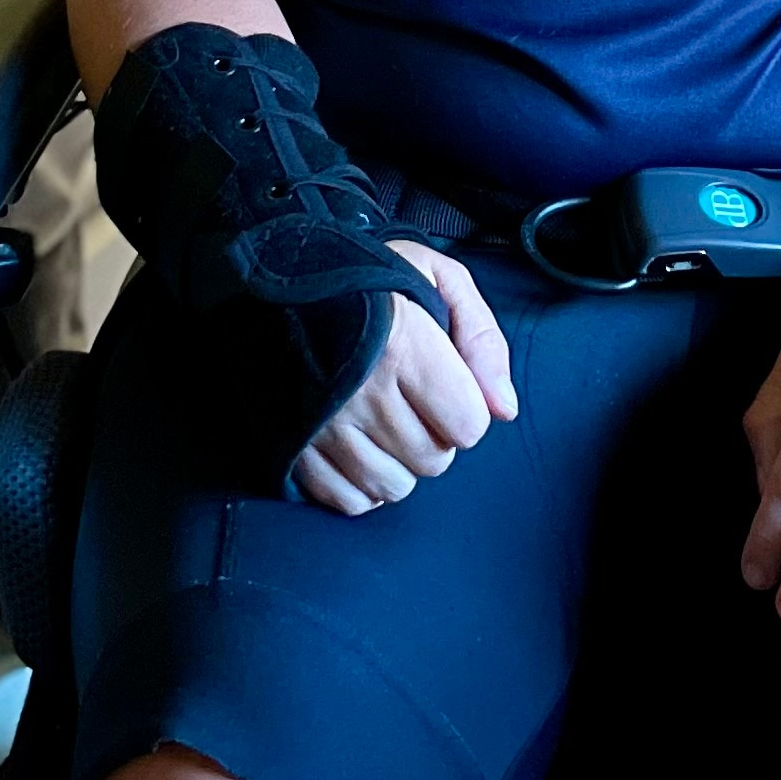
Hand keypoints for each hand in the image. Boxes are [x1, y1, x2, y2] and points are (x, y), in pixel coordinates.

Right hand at [293, 245, 516, 516]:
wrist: (276, 284)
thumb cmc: (364, 279)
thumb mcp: (438, 278)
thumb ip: (484, 339)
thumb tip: (504, 408)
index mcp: (402, 346)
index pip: (468, 425)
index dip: (465, 408)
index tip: (445, 385)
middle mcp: (362, 392)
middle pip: (433, 460)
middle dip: (434, 435)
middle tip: (410, 399)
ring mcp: (323, 427)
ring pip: (394, 486)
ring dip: (399, 462)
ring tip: (383, 422)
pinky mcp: (296, 449)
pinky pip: (349, 500)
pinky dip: (361, 484)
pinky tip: (359, 448)